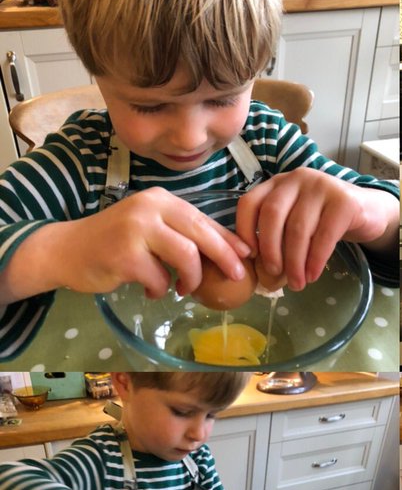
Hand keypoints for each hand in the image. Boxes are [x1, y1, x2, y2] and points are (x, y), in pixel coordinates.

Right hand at [59, 187, 252, 298]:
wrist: (66, 250)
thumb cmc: (115, 240)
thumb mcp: (150, 227)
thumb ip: (182, 234)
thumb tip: (227, 251)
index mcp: (161, 199)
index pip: (204, 219)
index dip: (228, 238)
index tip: (247, 255)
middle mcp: (150, 209)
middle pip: (201, 234)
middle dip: (224, 257)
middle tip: (236, 276)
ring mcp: (136, 231)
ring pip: (186, 257)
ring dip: (191, 278)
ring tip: (184, 288)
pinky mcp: (125, 256)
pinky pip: (159, 279)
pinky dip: (160, 289)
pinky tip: (151, 290)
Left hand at [236, 169, 391, 291]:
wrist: (368, 212)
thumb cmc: (325, 221)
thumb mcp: (297, 221)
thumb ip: (278, 235)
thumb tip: (261, 273)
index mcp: (279, 183)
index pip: (250, 202)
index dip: (244, 230)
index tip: (250, 257)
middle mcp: (297, 178)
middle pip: (272, 215)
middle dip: (270, 249)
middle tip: (274, 275)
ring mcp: (322, 186)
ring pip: (298, 228)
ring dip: (295, 261)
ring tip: (297, 283)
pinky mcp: (345, 201)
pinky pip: (324, 235)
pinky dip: (315, 260)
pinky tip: (313, 274)